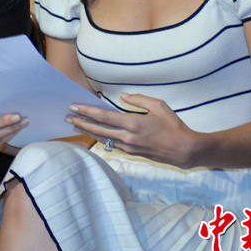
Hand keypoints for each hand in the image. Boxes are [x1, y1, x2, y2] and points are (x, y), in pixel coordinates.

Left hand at [66, 93, 198, 167]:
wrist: (184, 150)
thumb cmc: (173, 126)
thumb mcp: (159, 106)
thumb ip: (139, 100)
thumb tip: (123, 97)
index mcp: (133, 123)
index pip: (103, 117)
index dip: (86, 112)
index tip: (73, 107)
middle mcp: (127, 137)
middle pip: (98, 129)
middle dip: (80, 123)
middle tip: (66, 118)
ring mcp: (129, 147)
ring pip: (103, 138)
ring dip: (88, 131)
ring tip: (75, 125)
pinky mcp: (132, 153)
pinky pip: (112, 144)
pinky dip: (101, 138)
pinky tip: (95, 133)